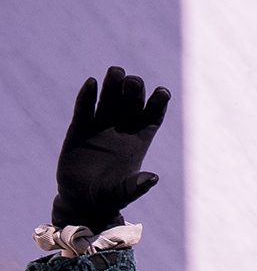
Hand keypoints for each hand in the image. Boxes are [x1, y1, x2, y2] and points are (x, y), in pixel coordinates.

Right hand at [54, 67, 170, 232]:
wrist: (82, 200)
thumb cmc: (109, 198)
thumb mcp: (124, 193)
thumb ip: (137, 185)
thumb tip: (153, 178)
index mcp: (138, 143)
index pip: (152, 118)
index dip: (158, 104)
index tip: (163, 92)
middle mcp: (121, 131)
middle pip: (130, 105)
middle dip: (133, 92)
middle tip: (132, 80)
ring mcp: (100, 128)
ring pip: (109, 102)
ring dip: (112, 87)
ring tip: (116, 71)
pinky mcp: (79, 129)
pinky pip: (84, 109)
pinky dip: (87, 97)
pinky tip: (91, 83)